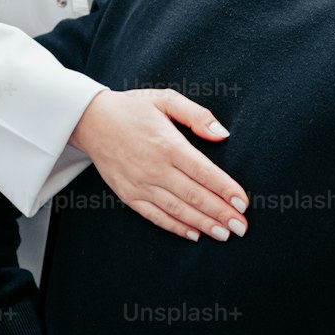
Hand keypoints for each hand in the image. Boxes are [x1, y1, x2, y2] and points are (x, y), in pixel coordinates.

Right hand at [69, 87, 248, 242]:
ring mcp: (140, 184)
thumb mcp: (165, 99)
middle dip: (221, 214)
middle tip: (242, 227)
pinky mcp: (128, 194)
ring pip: (178, 210)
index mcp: (168, 144)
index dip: (226, 189)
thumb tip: (222, 134)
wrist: (90, 120)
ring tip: (224, 234)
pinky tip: (194, 235)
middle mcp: (155, 168)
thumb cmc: (133, 108)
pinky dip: (175, 227)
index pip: (204, 172)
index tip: (243, 203)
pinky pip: (155, 216)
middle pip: (194, 196)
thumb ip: (197, 115)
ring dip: (203, 224)